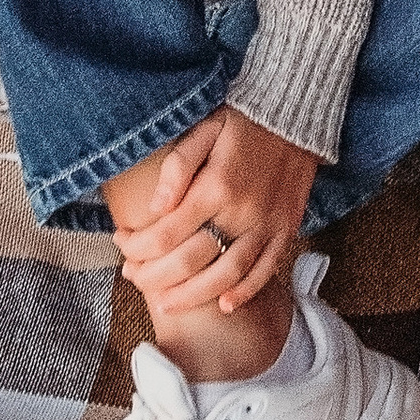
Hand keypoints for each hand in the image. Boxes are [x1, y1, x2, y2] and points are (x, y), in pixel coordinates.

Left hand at [112, 105, 316, 319]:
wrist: (297, 114)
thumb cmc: (244, 120)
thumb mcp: (206, 128)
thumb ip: (178, 166)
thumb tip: (155, 206)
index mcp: (216, 186)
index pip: (165, 233)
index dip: (136, 246)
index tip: (121, 242)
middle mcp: (241, 212)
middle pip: (190, 262)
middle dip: (154, 276)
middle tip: (133, 277)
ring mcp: (267, 225)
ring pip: (226, 275)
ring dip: (192, 296)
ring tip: (166, 303)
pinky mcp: (286, 229)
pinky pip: (266, 269)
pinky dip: (247, 291)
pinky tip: (225, 306)